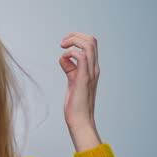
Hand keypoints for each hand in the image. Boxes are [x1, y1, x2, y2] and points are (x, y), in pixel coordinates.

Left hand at [59, 32, 101, 151]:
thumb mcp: (72, 80)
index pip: (91, 44)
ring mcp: (90, 73)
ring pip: (88, 44)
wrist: (80, 120)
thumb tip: (65, 59)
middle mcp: (94, 68)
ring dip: (73, 41)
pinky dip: (70, 53)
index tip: (64, 45)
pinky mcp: (83, 78)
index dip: (78, 38)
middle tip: (62, 44)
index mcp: (92, 68)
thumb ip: (71, 69)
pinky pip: (81, 56)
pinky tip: (63, 60)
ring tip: (62, 47)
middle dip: (75, 35)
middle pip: (92, 40)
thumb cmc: (75, 103)